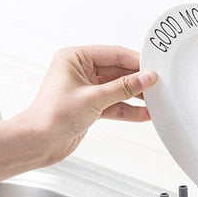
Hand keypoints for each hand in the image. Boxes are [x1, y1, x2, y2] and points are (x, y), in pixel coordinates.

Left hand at [27, 45, 157, 163]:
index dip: (136, 62)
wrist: (39, 142)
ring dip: (135, 96)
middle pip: (118, 71)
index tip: (154, 69)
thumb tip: (146, 78)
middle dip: (138, 81)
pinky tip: (144, 114)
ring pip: (119, 89)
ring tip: (155, 101)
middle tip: (158, 86)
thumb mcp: (94, 98)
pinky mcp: (91, 106)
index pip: (114, 54)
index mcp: (75, 58)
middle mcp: (81, 71)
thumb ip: (124, 88)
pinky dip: (129, 109)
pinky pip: (115, 104)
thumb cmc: (52, 116)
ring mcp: (87, 89)